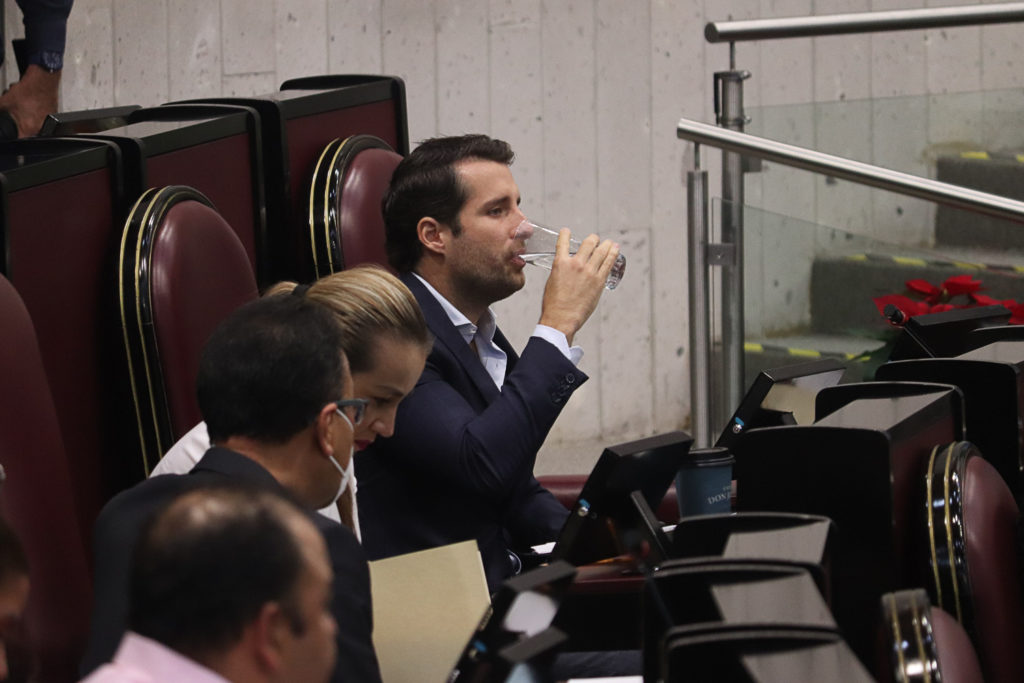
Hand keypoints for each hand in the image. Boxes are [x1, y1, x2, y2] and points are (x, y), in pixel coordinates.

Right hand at [538, 229, 619, 344]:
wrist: (561, 318)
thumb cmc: (554, 304)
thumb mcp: (552, 281)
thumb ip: (561, 271)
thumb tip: (568, 268)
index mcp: (560, 263)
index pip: (563, 241)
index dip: (565, 234)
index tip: (567, 232)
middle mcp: (576, 264)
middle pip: (588, 243)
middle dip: (593, 239)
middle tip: (594, 239)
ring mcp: (589, 272)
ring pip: (602, 251)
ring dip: (606, 245)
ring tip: (610, 243)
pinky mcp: (599, 281)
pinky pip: (608, 263)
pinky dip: (613, 254)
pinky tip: (615, 250)